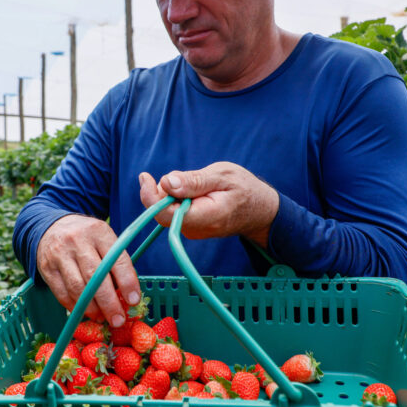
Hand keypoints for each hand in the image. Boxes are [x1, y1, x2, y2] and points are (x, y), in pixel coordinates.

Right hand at [36, 214, 140, 326]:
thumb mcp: (104, 240)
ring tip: (101, 318)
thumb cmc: (87, 238)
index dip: (127, 282)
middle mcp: (78, 241)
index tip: (133, 301)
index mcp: (99, 232)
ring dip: (91, 308)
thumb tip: (127, 297)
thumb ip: (115, 263)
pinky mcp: (47, 268)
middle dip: (109, 302)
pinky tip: (84, 312)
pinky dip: (74, 306)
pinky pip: (62, 293)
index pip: (116, 259)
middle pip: (95, 276)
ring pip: (77, 287)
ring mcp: (60, 254)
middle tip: (118, 320)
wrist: (53, 227)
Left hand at [138, 162, 279, 246]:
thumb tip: (167, 182)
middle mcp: (196, 229)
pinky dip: (178, 198)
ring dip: (171, 193)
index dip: (151, 196)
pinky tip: (194, 191)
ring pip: (168, 211)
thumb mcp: (223, 175)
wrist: (260, 210)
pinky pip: (175, 212)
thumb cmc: (245, 189)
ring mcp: (193, 231)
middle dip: (161, 191)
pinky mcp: (192, 228)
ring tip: (194, 183)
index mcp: (205, 217)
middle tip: (177, 175)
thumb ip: (194, 180)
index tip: (145, 177)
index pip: (166, 214)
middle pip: (163, 212)